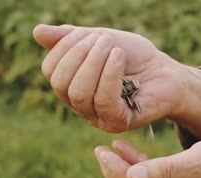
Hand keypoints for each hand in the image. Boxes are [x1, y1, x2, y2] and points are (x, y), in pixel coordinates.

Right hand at [33, 24, 187, 132]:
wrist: (164, 70)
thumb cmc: (132, 56)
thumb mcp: (100, 39)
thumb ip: (71, 37)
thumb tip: (37, 32)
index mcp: (73, 83)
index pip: (50, 71)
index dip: (63, 48)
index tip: (85, 34)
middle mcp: (81, 104)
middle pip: (61, 85)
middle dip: (78, 55)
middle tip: (102, 40)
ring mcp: (98, 116)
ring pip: (79, 94)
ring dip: (94, 63)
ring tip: (113, 47)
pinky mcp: (118, 121)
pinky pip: (104, 101)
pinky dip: (109, 74)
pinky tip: (119, 58)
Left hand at [94, 137, 200, 177]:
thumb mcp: (196, 163)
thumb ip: (165, 171)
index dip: (114, 171)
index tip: (102, 152)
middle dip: (113, 168)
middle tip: (100, 149)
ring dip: (123, 164)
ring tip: (112, 147)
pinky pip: (149, 174)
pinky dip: (137, 163)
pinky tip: (127, 149)